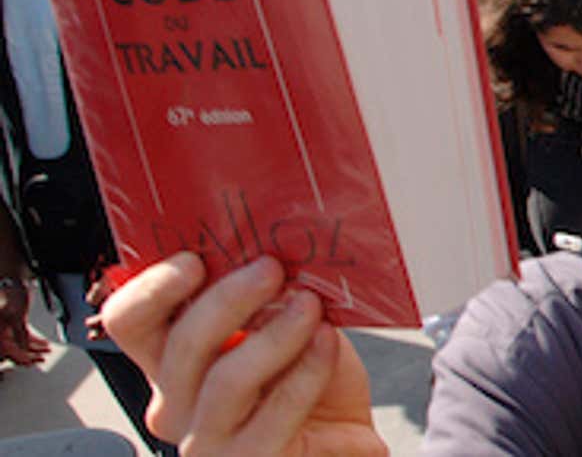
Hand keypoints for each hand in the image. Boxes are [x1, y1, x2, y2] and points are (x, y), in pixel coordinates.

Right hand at [0, 278, 48, 366]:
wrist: (13, 281)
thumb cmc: (12, 294)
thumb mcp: (17, 317)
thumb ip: (20, 335)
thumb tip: (24, 349)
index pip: (9, 352)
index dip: (21, 359)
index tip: (32, 363)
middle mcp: (1, 333)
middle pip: (14, 351)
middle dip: (29, 356)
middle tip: (41, 359)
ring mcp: (7, 329)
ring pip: (20, 345)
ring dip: (33, 349)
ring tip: (46, 352)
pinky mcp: (14, 324)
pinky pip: (22, 337)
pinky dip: (33, 341)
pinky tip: (43, 344)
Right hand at [101, 253, 385, 455]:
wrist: (346, 442)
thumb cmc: (313, 384)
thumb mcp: (286, 323)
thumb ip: (266, 294)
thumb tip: (268, 249)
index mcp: (173, 359)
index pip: (130, 321)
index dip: (152, 288)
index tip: (194, 259)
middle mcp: (177, 403)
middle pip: (180, 344)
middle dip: (228, 299)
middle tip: (271, 269)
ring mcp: (206, 441)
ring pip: (226, 380)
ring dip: (274, 334)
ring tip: (310, 306)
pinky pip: (274, 414)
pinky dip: (305, 372)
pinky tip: (326, 344)